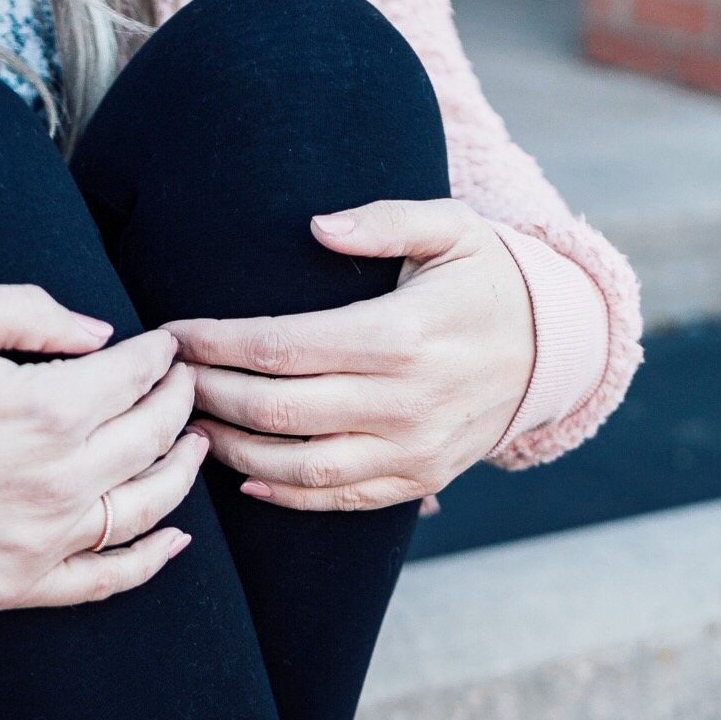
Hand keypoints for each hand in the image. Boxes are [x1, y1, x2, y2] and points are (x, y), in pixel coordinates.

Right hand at [0, 285, 203, 607]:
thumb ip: (30, 311)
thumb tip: (101, 336)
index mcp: (44, 409)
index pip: (135, 378)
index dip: (161, 357)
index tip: (167, 346)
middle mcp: (56, 481)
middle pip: (152, 438)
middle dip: (180, 404)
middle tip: (187, 387)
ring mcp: (40, 541)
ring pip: (146, 507)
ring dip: (182, 473)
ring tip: (195, 447)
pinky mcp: (17, 586)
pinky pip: (105, 578)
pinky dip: (150, 560)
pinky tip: (175, 538)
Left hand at [166, 199, 534, 510]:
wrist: (554, 352)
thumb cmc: (486, 280)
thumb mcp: (452, 228)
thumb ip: (385, 219)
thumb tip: (318, 226)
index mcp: (401, 337)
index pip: (281, 346)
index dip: (216, 343)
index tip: (173, 333)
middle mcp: (404, 403)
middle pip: (275, 411)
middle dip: (208, 395)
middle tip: (167, 380)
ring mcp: (411, 450)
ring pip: (297, 468)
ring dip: (232, 451)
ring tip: (191, 426)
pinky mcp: (417, 480)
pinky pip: (336, 500)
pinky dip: (282, 495)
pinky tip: (243, 474)